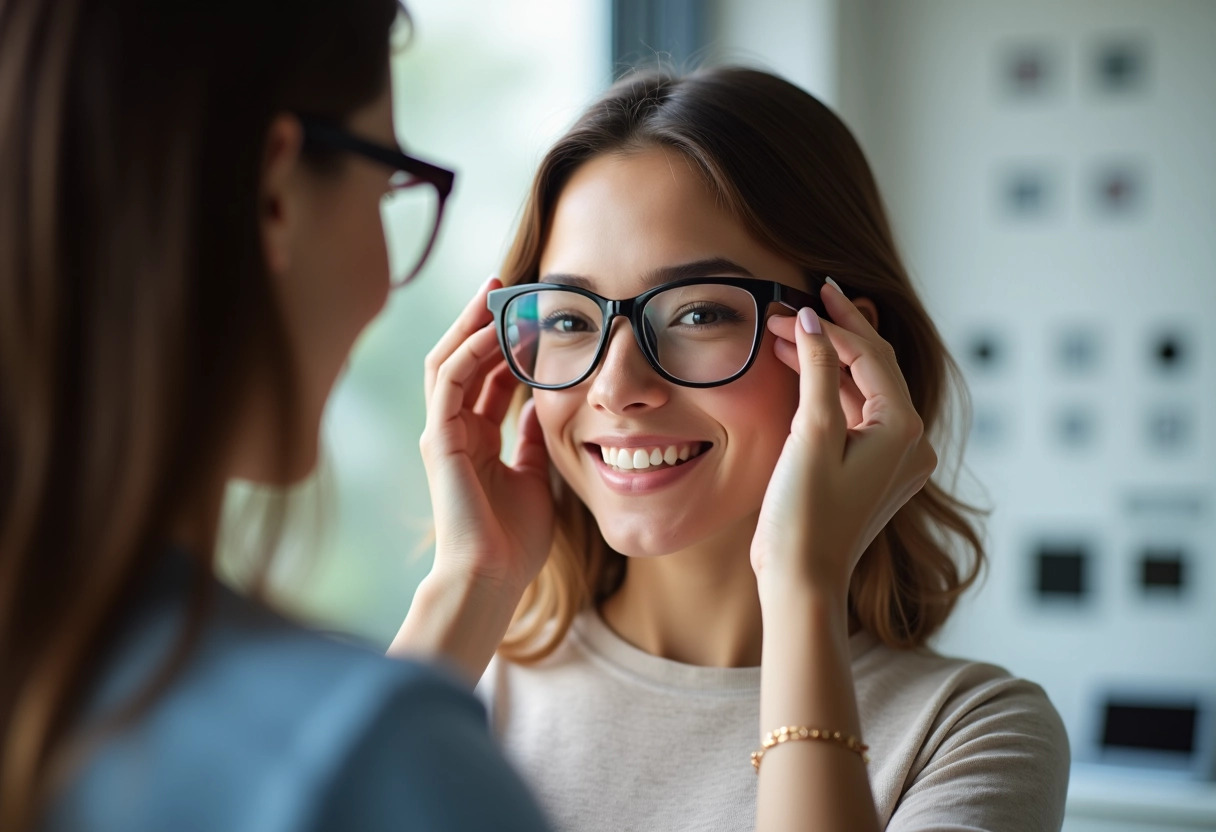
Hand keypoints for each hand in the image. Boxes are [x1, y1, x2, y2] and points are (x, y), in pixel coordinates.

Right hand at [418, 276, 553, 595]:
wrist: (491, 578)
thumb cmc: (513, 541)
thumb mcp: (534, 476)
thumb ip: (531, 440)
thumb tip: (542, 404)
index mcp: (475, 440)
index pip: (486, 377)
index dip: (506, 343)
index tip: (530, 314)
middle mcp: (453, 430)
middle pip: (461, 359)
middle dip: (480, 321)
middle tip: (505, 286)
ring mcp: (442, 433)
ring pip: (448, 361)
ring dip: (471, 324)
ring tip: (495, 293)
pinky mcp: (438, 438)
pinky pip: (449, 380)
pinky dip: (468, 351)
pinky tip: (492, 330)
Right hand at [751, 281, 936, 602]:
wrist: (801, 580)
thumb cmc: (805, 515)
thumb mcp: (811, 434)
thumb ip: (819, 370)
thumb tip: (813, 320)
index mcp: (903, 430)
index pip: (871, 356)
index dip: (835, 323)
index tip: (801, 298)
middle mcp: (909, 443)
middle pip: (872, 368)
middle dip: (832, 335)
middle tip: (794, 305)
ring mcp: (893, 459)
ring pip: (861, 391)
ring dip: (826, 362)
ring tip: (784, 334)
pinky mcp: (871, 471)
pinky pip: (854, 416)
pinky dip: (828, 392)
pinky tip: (799, 371)